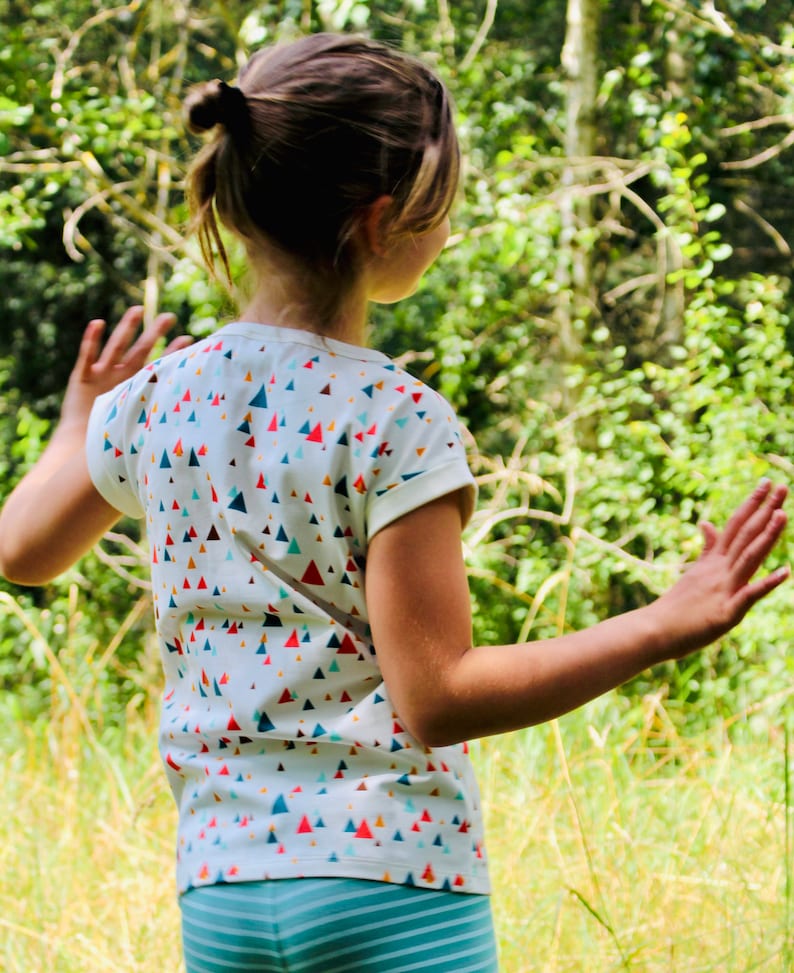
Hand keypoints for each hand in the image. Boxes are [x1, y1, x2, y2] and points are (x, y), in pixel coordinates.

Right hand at [60, 306, 192, 427]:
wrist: (82, 446)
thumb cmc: (111, 438)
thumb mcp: (140, 423)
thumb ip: (158, 414)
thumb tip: (192, 415)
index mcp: (135, 386)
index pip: (158, 364)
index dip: (172, 352)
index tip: (190, 338)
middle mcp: (120, 376)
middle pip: (140, 350)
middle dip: (154, 333)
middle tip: (170, 316)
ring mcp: (101, 375)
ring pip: (116, 347)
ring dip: (126, 328)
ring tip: (138, 310)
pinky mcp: (83, 377)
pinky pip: (87, 355)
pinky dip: (92, 339)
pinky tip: (98, 323)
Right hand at [654, 479, 788, 658]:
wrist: (654, 631)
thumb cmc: (675, 607)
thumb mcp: (694, 573)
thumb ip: (706, 549)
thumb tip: (707, 523)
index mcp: (713, 562)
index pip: (735, 527)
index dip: (752, 504)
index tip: (766, 483)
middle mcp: (719, 571)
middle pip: (745, 536)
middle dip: (765, 510)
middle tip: (782, 486)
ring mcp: (723, 590)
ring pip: (748, 558)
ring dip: (766, 537)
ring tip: (783, 514)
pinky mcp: (726, 613)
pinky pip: (749, 596)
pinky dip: (767, 584)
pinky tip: (786, 572)